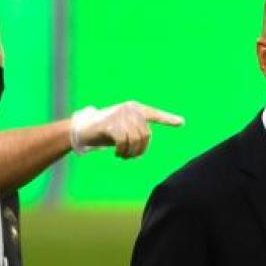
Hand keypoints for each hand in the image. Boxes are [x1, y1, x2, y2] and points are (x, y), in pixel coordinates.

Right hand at [70, 101, 184, 157]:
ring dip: (131, 153)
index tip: (181, 122)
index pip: (155, 114)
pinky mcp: (110, 123)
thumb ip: (137, 133)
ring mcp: (120, 115)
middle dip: (140, 150)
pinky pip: (123, 142)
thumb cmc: (107, 132)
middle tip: (130, 156)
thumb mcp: (125, 131)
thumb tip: (144, 146)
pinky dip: (122, 151)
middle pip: (146, 135)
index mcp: (136, 108)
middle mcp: (129, 109)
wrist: (84, 129)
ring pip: (135, 140)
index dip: (168, 119)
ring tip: (124, 156)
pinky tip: (118, 154)